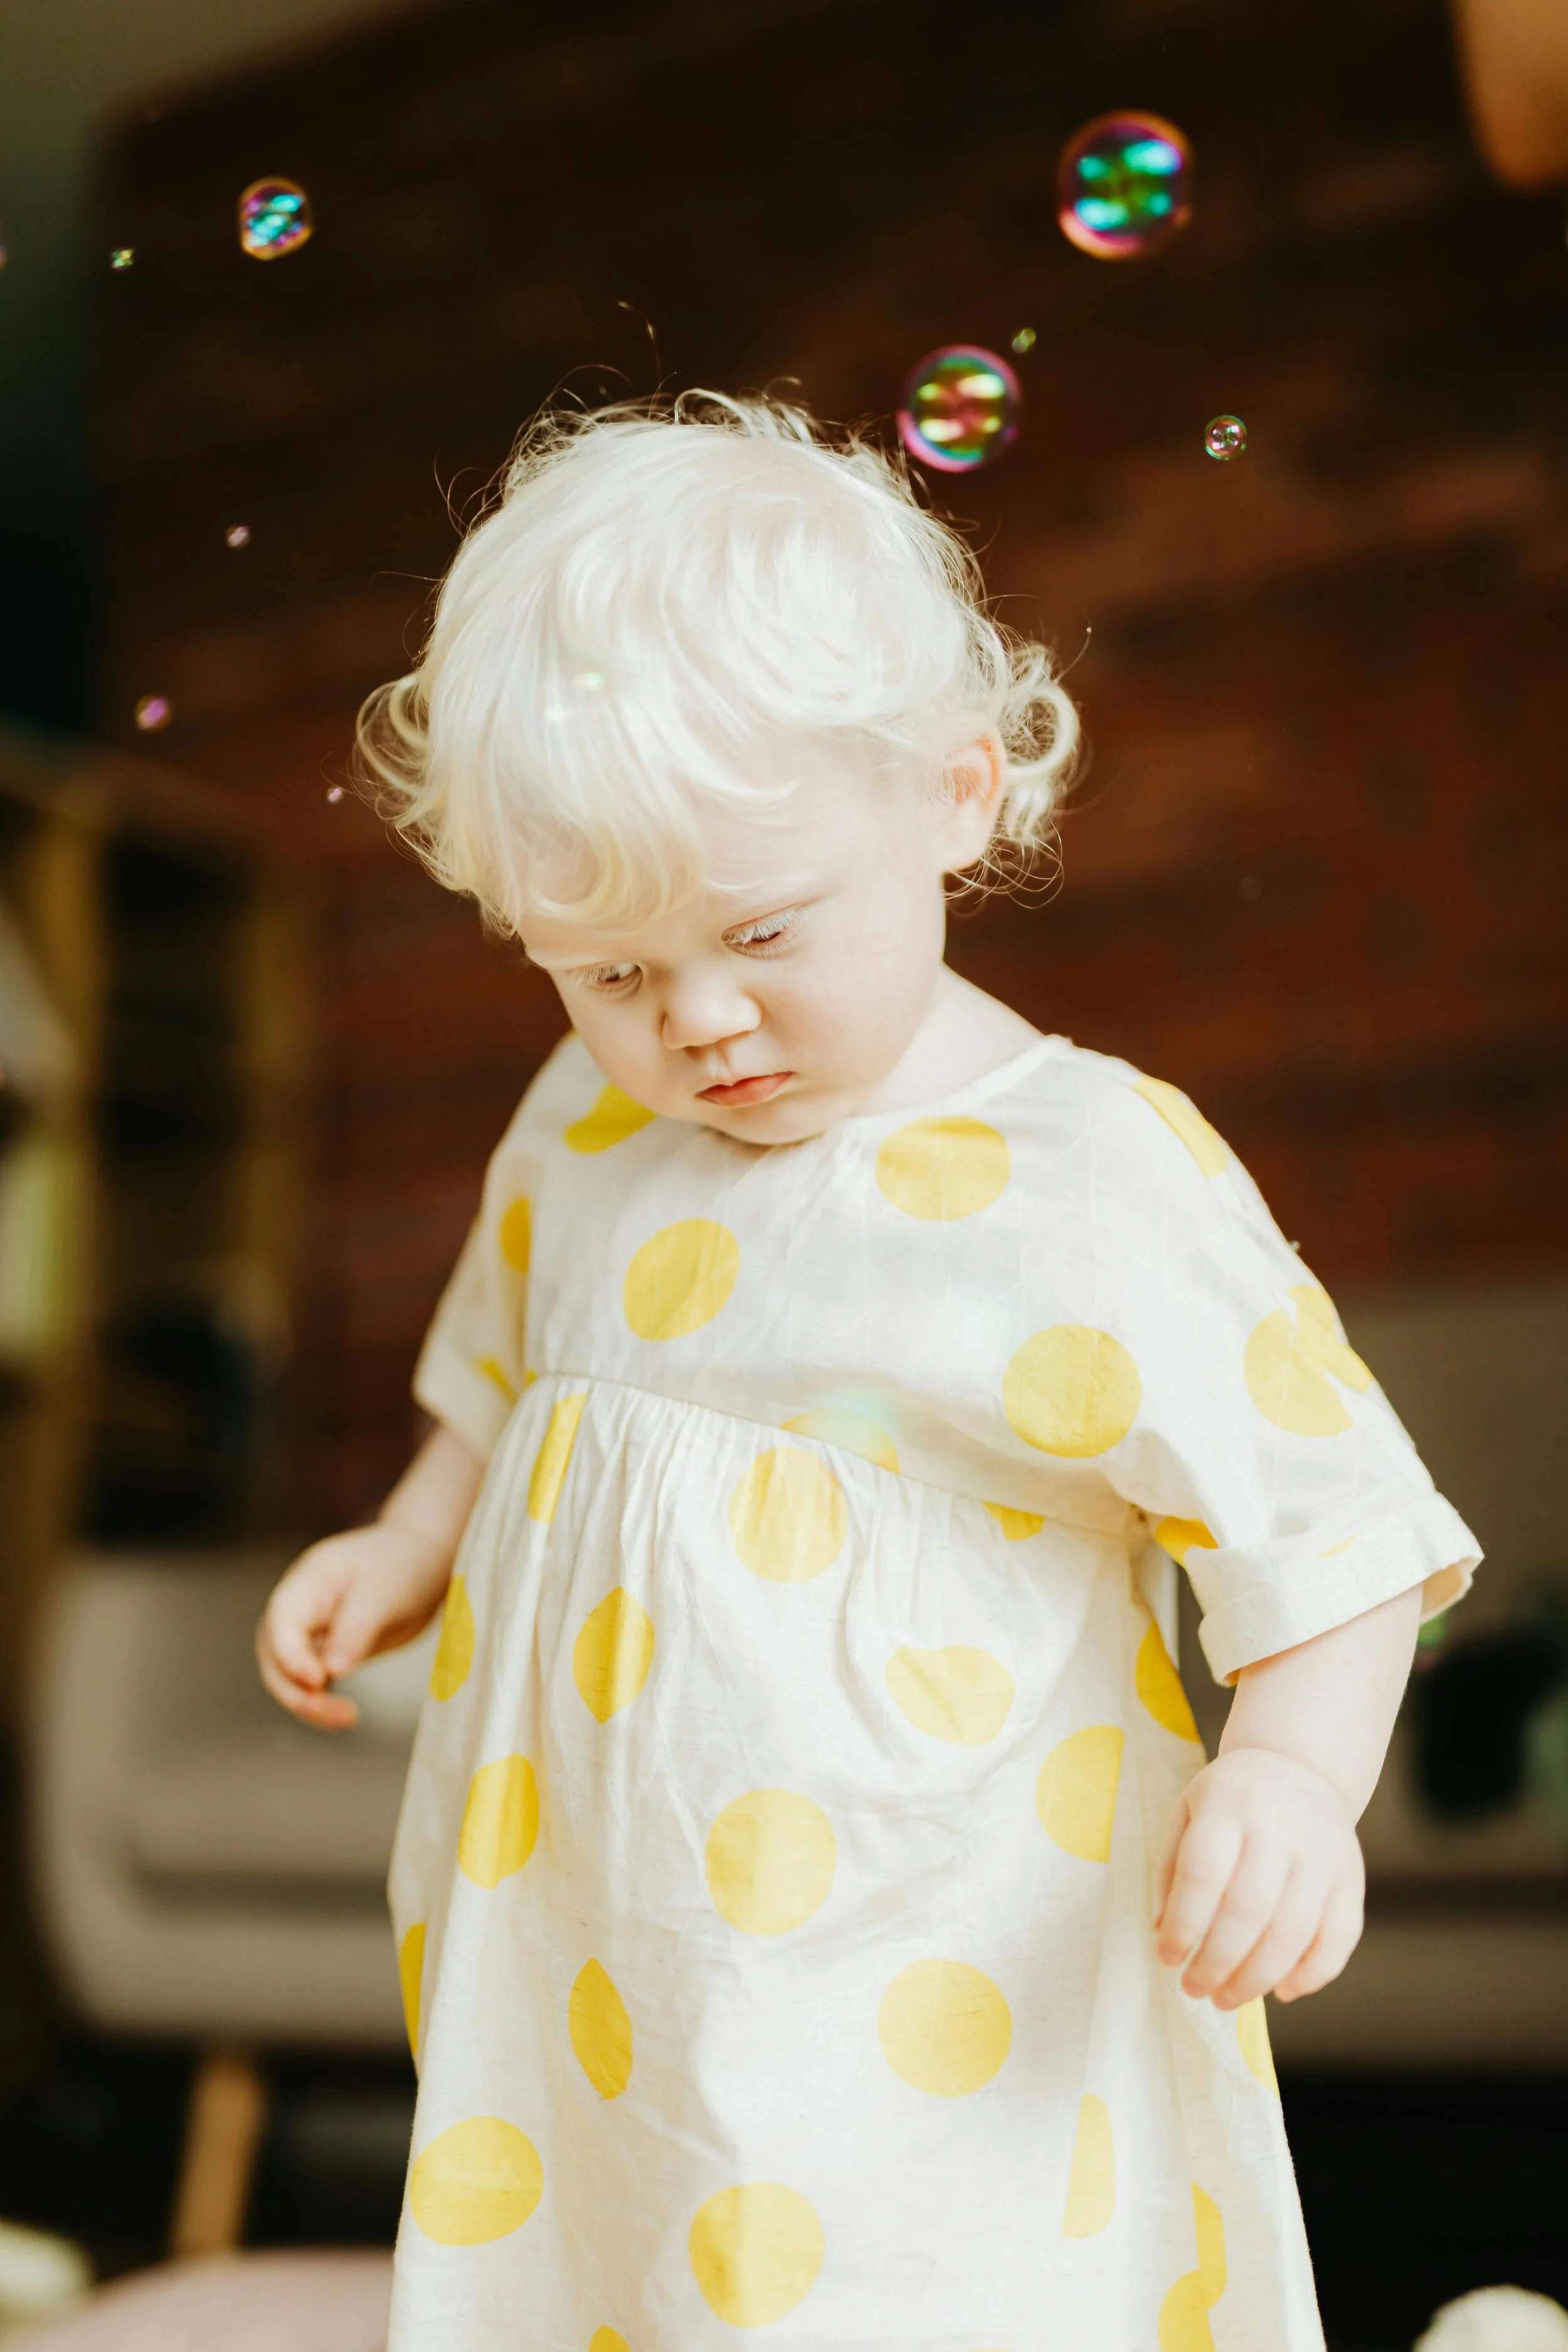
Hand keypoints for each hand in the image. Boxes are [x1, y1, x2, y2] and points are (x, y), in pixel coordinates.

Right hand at [256, 1521, 451, 1730]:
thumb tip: (332, 1672)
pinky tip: (344, 1716)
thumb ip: (356, 1629)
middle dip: (296, 1689)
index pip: (281, 1622)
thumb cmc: (403, 1565)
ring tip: (346, 1718)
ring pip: (289, 1674)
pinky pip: (312, 1682)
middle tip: (336, 1714)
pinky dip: (321, 1701)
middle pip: (275, 1655)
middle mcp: (300, 1608)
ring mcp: (310, 1630)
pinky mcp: (326, 1651)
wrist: (423, 1561)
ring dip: (308, 1702)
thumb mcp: (383, 1592)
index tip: (318, 1681)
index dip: (290, 1655)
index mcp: (307, 1582)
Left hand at [1153, 1746, 1365, 2008]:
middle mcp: (1280, 1826)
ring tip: (1227, 1998)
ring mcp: (1322, 1853)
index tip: (1168, 1959)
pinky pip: (1340, 1938)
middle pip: (1248, 1911)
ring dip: (1257, 1978)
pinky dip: (1312, 1975)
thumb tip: (1164, 1936)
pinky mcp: (1352, 1877)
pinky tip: (1281, 1990)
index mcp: (1230, 1804)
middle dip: (1217, 1963)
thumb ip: (1172, 1871)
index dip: (1183, 1926)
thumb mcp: (1189, 1812)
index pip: (1204, 1874)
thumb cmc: (1230, 1800)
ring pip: (1294, 1932)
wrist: (1297, 1764)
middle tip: (1195, 1989)